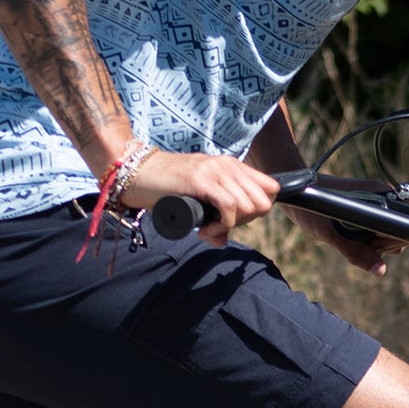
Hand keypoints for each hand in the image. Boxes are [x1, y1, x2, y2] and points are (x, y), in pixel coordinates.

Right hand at [118, 148, 279, 244]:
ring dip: (231, 226)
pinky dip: (221, 225)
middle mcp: (228, 165)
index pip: (270, 189)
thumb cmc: (167, 189)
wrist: (138, 175)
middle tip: (221, 226)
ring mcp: (215, 171)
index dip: (258, 211)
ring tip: (208, 230)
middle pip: (262, 201)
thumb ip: (214, 216)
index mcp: (233, 166)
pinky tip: (205, 230)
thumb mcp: (199, 200)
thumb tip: (221, 242)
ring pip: (248, 205)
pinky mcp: (202, 180)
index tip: (235, 220)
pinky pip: (229, 207)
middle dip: (246, 222)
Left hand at [296, 174, 408, 276]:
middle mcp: (383, 197)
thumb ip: (357, 252)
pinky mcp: (367, 211)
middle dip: (380, 244)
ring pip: (387, 234)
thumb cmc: (310, 206)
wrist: (294, 190)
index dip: (391, 240)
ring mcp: (375, 204)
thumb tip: (381, 270)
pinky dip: (365, 239)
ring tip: (347, 236)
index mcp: (382, 195)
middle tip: (352, 239)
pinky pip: (375, 232)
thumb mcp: (332, 233)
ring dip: (372, 243)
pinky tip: (347, 235)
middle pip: (398, 232)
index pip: (405, 224)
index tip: (371, 243)